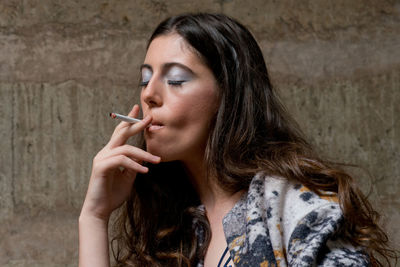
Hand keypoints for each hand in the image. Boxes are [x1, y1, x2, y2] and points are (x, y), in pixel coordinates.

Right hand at [80, 105, 159, 220]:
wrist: (100, 211)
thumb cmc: (113, 194)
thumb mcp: (128, 177)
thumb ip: (134, 165)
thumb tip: (143, 156)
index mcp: (111, 153)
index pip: (120, 132)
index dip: (128, 120)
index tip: (138, 109)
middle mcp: (105, 153)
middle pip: (121, 133)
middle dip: (135, 124)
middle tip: (149, 118)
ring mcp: (101, 159)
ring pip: (126, 149)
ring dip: (143, 154)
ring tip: (156, 160)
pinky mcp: (101, 167)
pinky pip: (122, 161)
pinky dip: (135, 165)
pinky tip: (145, 171)